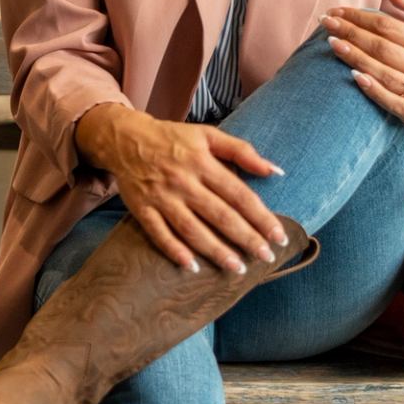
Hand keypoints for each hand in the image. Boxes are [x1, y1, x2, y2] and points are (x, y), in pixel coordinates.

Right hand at [74, 104, 286, 272]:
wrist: (124, 139)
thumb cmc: (172, 138)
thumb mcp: (208, 135)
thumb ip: (242, 151)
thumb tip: (276, 171)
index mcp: (202, 162)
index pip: (238, 194)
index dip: (260, 216)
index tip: (278, 235)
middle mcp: (183, 181)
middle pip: (219, 215)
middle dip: (245, 238)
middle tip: (266, 257)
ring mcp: (161, 197)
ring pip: (191, 229)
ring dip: (215, 251)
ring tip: (237, 268)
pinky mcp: (141, 209)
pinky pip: (158, 233)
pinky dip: (173, 251)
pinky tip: (191, 266)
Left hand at [320, 0, 403, 133]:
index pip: (389, 27)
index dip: (361, 17)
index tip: (336, 11)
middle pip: (383, 48)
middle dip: (352, 33)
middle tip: (326, 23)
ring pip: (384, 73)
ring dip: (356, 58)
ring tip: (333, 44)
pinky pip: (390, 101)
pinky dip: (372, 89)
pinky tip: (353, 76)